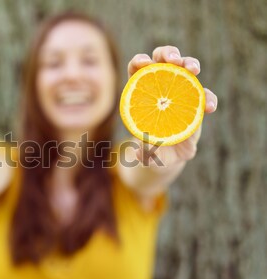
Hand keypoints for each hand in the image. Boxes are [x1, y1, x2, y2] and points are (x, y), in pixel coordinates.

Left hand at [126, 46, 217, 165]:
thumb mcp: (146, 153)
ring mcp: (180, 91)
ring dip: (190, 63)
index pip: (137, 69)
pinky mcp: (197, 103)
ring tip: (193, 70)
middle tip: (174, 60)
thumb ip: (143, 151)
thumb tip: (143, 147)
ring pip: (186, 68)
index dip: (139, 61)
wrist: (169, 157)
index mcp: (140, 92)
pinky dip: (209, 97)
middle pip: (162, 60)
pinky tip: (208, 107)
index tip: (144, 63)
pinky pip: (205, 94)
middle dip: (168, 53)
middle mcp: (160, 86)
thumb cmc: (151, 150)